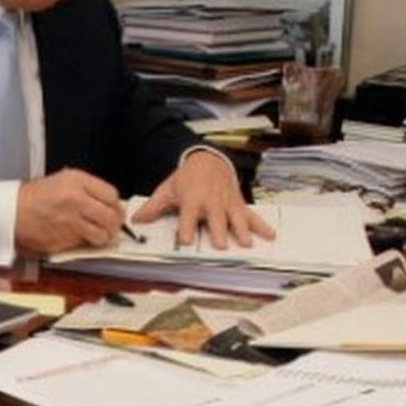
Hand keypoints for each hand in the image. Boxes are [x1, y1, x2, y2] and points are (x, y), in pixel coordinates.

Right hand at [16, 168, 122, 253]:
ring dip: (104, 236)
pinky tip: (82, 237)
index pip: (111, 195)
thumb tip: (109, 202)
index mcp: (76, 181)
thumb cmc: (35, 196)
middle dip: (115, 223)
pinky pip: (86, 243)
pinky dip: (87, 243)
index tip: (114, 209)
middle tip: (112, 225)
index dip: (116, 205)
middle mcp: (76, 200)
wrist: (12, 211)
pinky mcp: (64, 239)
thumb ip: (87, 189)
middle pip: (111, 216)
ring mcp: (71, 221)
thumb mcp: (63, 180)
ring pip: (102, 233)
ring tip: (99, 234)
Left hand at [132, 150, 274, 248]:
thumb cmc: (186, 178)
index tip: (184, 240)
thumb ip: (153, 207)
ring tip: (246, 244)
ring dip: (241, 230)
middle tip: (221, 246)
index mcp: (192, 200)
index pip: (188, 216)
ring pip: (236, 218)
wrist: (208, 160)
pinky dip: (261, 225)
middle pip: (215, 219)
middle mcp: (211, 202)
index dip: (185, 228)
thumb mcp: (167, 190)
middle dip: (218, 231)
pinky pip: (251, 215)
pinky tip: (270, 235)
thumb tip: (136, 221)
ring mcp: (227, 203)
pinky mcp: (238, 204)